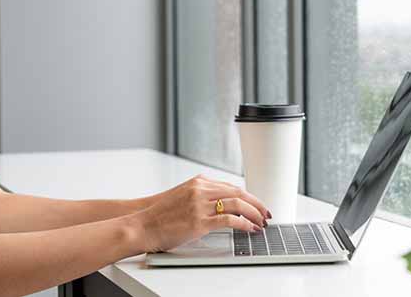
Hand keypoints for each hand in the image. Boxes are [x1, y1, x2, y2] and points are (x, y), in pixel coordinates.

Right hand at [134, 174, 271, 252]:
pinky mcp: (199, 221)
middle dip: (256, 203)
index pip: (231, 186)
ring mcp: (200, 204)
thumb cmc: (161, 214)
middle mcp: (200, 190)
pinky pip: (229, 220)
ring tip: (261, 222)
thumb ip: (201, 194)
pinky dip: (244, 224)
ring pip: (237, 203)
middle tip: (266, 212)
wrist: (143, 224)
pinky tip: (250, 229)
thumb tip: (222, 202)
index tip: (257, 204)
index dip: (248, 195)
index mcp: (198, 182)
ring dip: (254, 213)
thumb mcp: (182, 195)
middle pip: (238, 192)